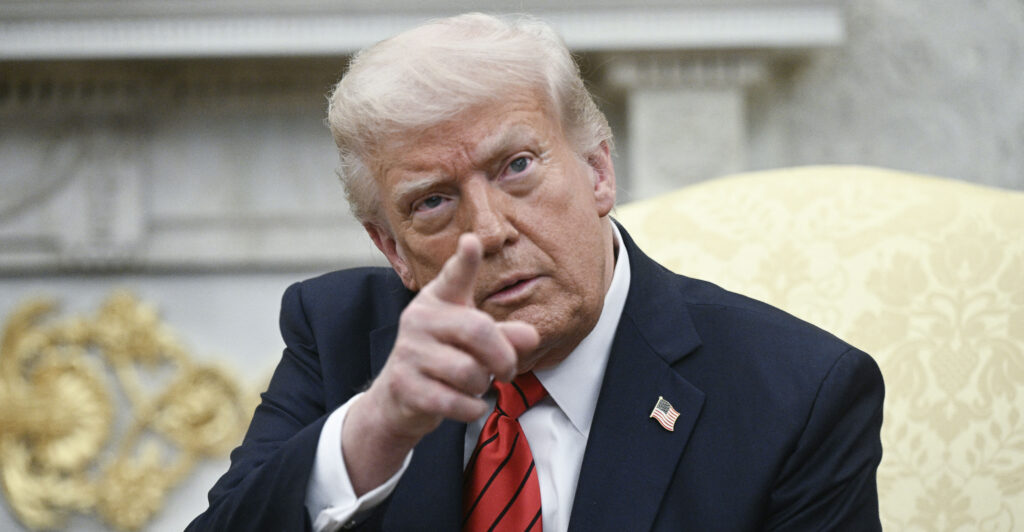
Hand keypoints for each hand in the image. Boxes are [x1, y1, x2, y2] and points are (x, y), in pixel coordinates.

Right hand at [342, 233, 539, 493]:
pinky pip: (454, 400)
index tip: (472, 241)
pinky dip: (471, 407)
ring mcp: (409, 351)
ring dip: (482, 385)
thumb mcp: (474, 343)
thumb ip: (504, 336)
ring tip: (475, 385)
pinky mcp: (404, 384)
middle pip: (478, 330)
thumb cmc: (444, 360)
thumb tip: (530, 336)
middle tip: (507, 371)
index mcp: (438, 300)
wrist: (398, 399)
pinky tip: (467, 404)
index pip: (454, 276)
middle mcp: (419, 318)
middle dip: (503, 357)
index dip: (465, 260)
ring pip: (468, 371)